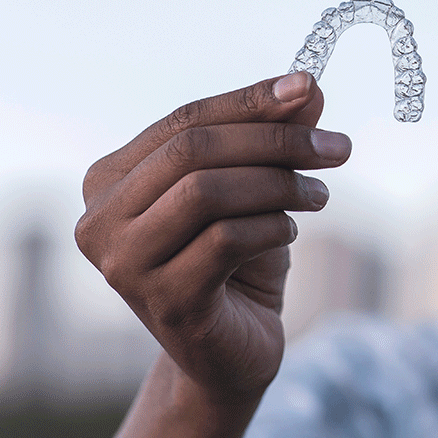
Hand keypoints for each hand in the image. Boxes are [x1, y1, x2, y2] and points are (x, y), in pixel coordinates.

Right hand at [76, 72, 350, 402]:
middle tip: (337, 147)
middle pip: (194, 151)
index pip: (184, 120)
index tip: (309, 88)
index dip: (250, 101)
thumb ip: (272, 135)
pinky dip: (272, 226)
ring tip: (319, 194)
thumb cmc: (237, 260)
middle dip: (275, 140)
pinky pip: (226, 240)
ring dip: (279, 184)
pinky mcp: (163, 302)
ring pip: (206, 192)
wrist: (233, 351)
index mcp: (110, 180)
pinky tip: (290, 230)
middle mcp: (101, 220)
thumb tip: (306, 86)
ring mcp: (125, 265)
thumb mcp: (256, 188)